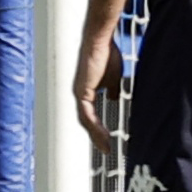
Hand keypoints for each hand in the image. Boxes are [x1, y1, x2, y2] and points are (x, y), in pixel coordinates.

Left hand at [73, 31, 116, 152]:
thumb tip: (113, 98)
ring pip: (86, 122)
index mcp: (86, 91)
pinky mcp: (82, 92)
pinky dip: (95, 127)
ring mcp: (79, 94)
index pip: (90, 115)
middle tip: (106, 149)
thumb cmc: (107, 54)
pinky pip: (87, 115)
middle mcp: (79, 94)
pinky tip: (104, 135)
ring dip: (96, 136)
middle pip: (86, 122)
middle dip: (96, 137)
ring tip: (106, 147)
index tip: (107, 139)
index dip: (98, 128)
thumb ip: (111, 89)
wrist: (100, 41)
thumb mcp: (113, 77)